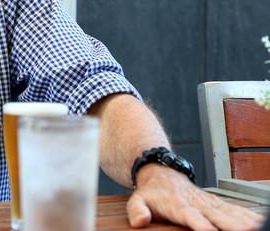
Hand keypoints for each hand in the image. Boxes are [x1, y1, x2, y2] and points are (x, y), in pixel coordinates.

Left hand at [126, 164, 264, 230]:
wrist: (160, 171)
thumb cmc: (151, 191)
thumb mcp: (138, 199)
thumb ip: (137, 210)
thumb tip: (139, 221)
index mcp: (177, 204)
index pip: (189, 215)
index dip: (199, 223)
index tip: (208, 230)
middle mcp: (196, 202)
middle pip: (216, 215)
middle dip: (231, 224)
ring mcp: (208, 202)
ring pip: (229, 212)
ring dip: (243, 220)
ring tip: (256, 227)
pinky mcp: (216, 203)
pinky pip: (234, 209)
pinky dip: (247, 215)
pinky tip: (258, 221)